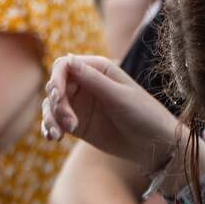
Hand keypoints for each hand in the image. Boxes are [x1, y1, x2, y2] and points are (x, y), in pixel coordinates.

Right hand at [41, 54, 181, 171]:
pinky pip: (55, 122)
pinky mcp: (76, 123)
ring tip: (60, 134)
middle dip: (56, 104)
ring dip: (50, 118)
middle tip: (70, 123)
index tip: (59, 97)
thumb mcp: (120, 97)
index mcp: (99, 69)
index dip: (56, 79)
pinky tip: (53, 138)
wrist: (155, 143)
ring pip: (51, 105)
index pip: (64, 66)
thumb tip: (68, 59)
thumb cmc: (144, 114)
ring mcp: (80, 104)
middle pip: (54, 86)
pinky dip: (49, 128)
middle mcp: (86, 83)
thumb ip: (94, 80)